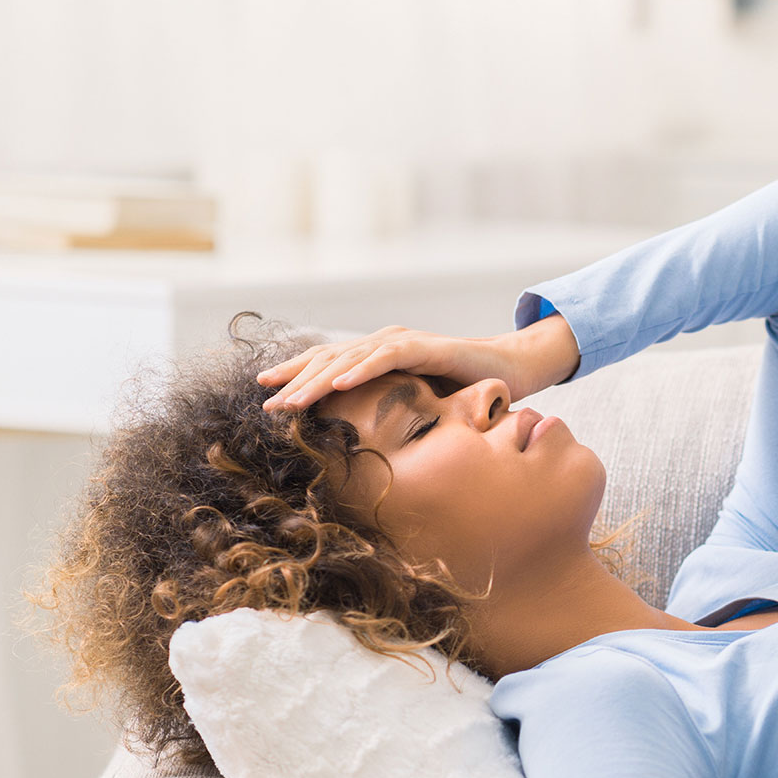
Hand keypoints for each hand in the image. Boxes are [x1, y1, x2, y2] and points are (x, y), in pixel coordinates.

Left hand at [257, 314, 579, 412]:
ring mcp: (405, 342)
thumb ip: (392, 408)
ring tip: (290, 399)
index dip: (296, 376)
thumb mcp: (421, 402)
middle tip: (265, 402)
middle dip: (295, 381)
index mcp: (380, 355)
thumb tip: (363, 435)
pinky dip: (360, 370)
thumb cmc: (467, 386)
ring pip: (351, 359)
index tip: (264, 394)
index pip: (329, 363)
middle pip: (330, 360)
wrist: (512, 368)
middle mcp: (386, 342)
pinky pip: (387, 358)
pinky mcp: (426, 347)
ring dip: (317, 380)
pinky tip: (336, 384)